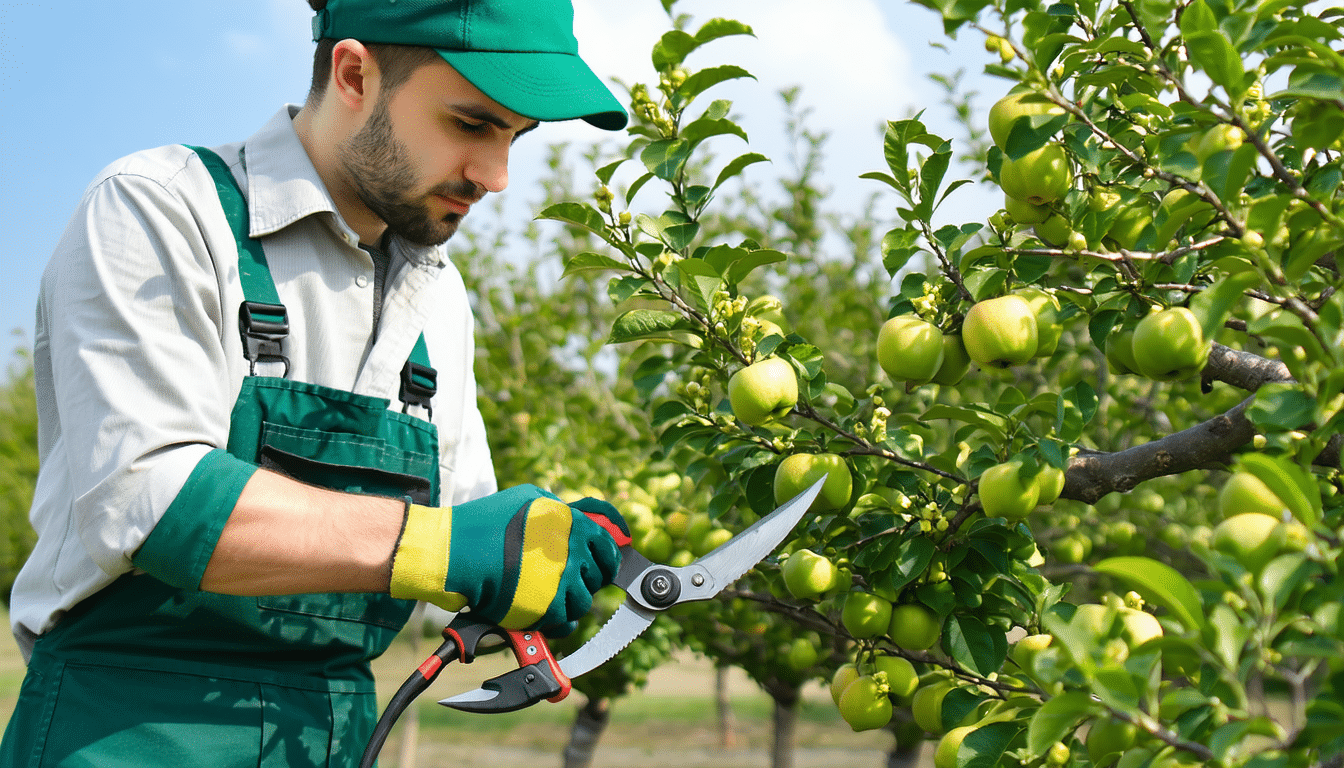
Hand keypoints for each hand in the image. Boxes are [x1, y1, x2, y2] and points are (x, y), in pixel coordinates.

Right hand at [388, 485, 627, 629]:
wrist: (453, 553)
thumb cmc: (483, 524)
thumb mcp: (527, 500)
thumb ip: (558, 511)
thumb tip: (583, 519)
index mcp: (570, 522)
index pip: (607, 546)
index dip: (605, 558)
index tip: (601, 565)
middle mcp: (572, 550)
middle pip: (598, 576)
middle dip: (584, 580)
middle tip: (562, 581)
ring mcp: (562, 580)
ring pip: (583, 602)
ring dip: (567, 602)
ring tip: (542, 595)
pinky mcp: (548, 608)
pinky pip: (565, 623)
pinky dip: (553, 622)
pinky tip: (537, 612)